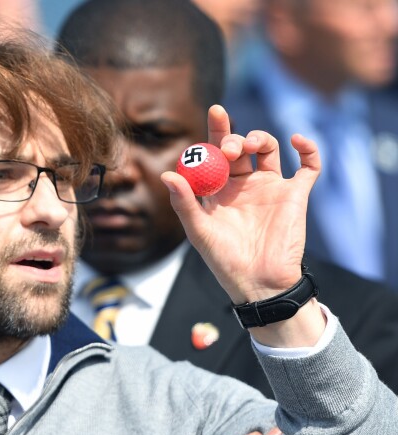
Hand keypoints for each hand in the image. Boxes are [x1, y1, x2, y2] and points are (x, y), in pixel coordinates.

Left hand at [161, 105, 324, 346]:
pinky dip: (307, 148)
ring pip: (269, 148)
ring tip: (250, 146)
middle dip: (234, 138)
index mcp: (218, 188)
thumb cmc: (224, 260)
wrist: (259, 283)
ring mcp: (270, 187)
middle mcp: (243, 183)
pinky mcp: (295, 195)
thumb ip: (185, 203)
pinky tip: (297, 139)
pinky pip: (308, 166)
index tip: (216, 111)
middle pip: (240, 146)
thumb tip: (167, 173)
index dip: (216, 130)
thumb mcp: (199, 231)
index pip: (214, 152)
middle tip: (228, 147)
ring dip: (261, 138)